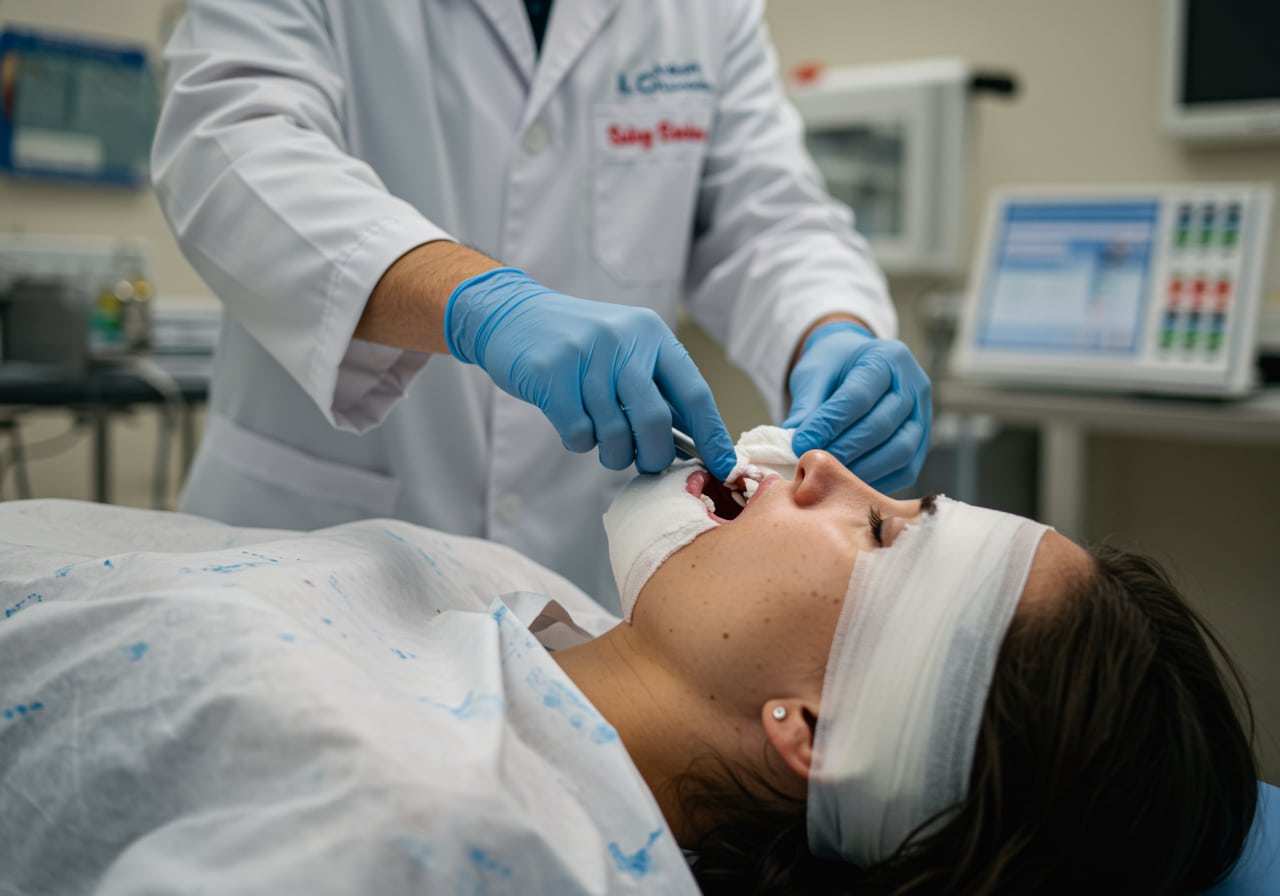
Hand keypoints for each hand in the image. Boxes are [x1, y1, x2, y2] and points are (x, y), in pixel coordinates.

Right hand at [446, 268, 737, 479]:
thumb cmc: (578, 345)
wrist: (512, 314)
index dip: (712, 435)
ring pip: (614, 434)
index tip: (726, 467)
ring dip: (610, 452)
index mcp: (652, 334)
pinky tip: (571, 421)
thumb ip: (657, 389)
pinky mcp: (551, 373)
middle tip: (645, 462)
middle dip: (653, 456)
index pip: (694, 392)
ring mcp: (586, 356)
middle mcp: (623, 340)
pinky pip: (578, 434)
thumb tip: (695, 443)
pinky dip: (578, 441)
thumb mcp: (625, 349)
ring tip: (600, 438)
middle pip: (655, 421)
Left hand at [782, 321, 930, 492]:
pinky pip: (905, 470)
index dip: (829, 424)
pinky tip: (848, 482)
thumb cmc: (834, 368)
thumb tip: (797, 447)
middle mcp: (914, 384)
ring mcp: (924, 415)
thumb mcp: (815, 376)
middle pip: (881, 425)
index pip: (859, 396)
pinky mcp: (923, 443)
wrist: (855, 366)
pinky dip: (876, 481)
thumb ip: (807, 408)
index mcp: (886, 358)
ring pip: (900, 450)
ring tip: (829, 475)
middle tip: (814, 464)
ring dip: (862, 469)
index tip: (801, 444)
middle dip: (844, 449)